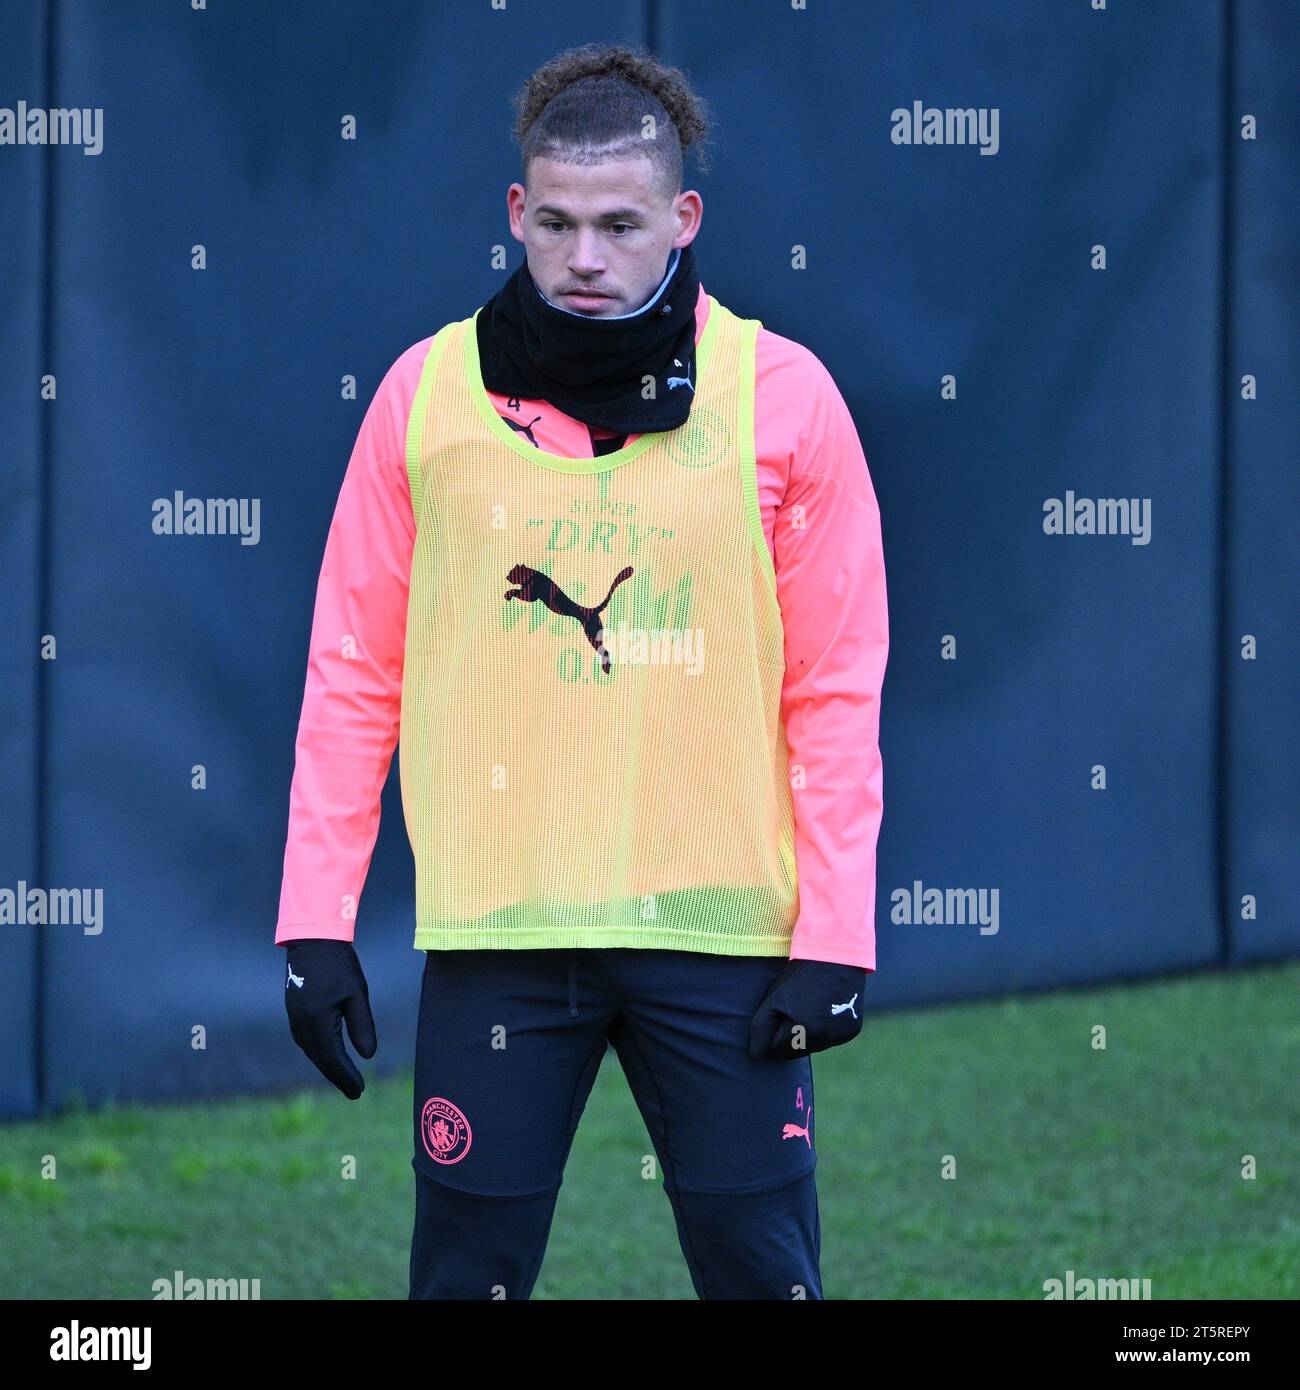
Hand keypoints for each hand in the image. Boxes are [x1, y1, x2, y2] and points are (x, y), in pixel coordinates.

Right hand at [283, 938, 376, 1098]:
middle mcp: (301, 1025)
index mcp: (317, 1021)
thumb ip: (362, 1025)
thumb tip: (368, 1056)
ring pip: (312, 1052)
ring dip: (328, 1067)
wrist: (312, 941)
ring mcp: (294, 1020)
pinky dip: (319, 1053)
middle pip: (321, 1060)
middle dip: (338, 1077)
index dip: (346, 1077)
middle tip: (356, 1092)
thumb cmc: (338, 965)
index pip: (333, 1059)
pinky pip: (307, 1041)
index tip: (360, 1091)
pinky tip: (329, 1057)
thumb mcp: (356, 994)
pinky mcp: (294, 1013)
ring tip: (345, 1079)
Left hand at [748, 959, 866, 1059]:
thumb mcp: (773, 1000)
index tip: (779, 1014)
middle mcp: (825, 1038)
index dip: (775, 1033)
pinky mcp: (852, 1031)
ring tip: (810, 1007)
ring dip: (809, 1035)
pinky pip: (832, 1039)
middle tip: (794, 1009)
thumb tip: (757, 1056)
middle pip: (798, 1051)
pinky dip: (826, 1030)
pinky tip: (826, 1009)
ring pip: (816, 1046)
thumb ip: (760, 1030)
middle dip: (792, 1037)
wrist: (834, 956)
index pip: (779, 1050)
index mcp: (803, 1031)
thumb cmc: (798, 977)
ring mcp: (841, 1036)